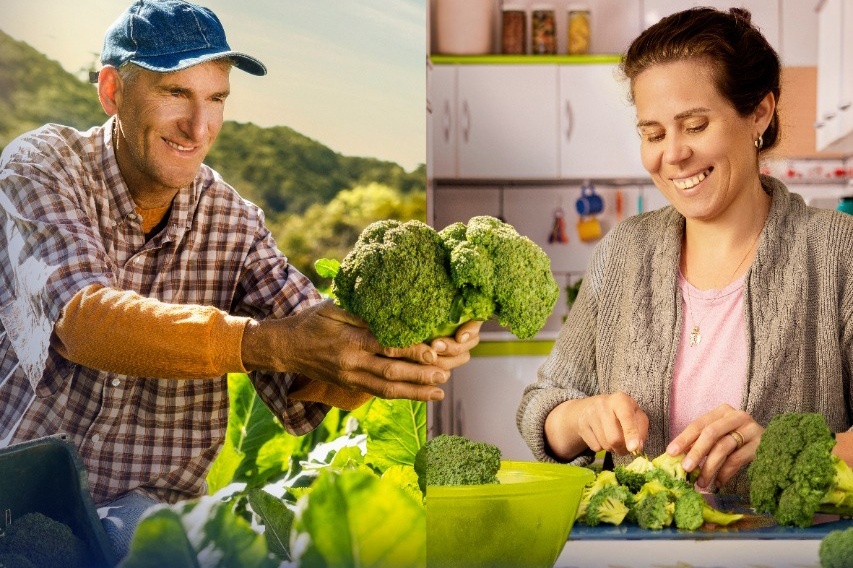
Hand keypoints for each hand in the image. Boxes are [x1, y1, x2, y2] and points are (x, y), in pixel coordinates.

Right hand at [242, 300, 474, 401]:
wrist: (285, 348)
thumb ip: (362, 314)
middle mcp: (351, 364)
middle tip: (446, 375)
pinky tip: (420, 395)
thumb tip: (394, 313)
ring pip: (387, 390)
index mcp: (349, 341)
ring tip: (439, 393)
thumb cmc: (312, 321)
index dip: (411, 351)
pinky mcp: (350, 386)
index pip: (385, 347)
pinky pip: (379, 393)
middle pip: (391, 373)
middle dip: (420, 376)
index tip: (434, 352)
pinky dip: (401, 395)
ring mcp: (351, 379)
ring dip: (415, 392)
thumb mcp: (334, 308)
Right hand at [545, 391, 648, 460]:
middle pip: (614, 439)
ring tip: (613, 439)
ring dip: (612, 448)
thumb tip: (637, 448)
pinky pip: (595, 447)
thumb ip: (641, 431)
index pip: (627, 418)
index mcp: (620, 400)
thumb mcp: (636, 416)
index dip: (631, 434)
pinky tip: (602, 437)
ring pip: (605, 445)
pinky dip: (601, 447)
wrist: (593, 407)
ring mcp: (590, 414)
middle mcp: (602, 404)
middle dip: (622, 448)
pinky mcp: (581, 424)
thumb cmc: (622, 413)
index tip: (634, 448)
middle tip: (625, 447)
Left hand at [666, 404, 763, 489]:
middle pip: (711, 433)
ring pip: (723, 448)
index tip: (671, 452)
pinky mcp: (761, 444)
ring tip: (701, 482)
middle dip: (696, 452)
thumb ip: (701, 442)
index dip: (684, 438)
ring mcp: (751, 429)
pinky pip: (737, 460)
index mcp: (722, 412)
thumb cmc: (738, 440)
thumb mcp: (719, 436)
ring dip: (709, 467)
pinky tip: (718, 483)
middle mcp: (737, 416)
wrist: (776, 443)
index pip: (699, 424)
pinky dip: (725, 473)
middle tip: (685, 468)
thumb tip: (677, 458)